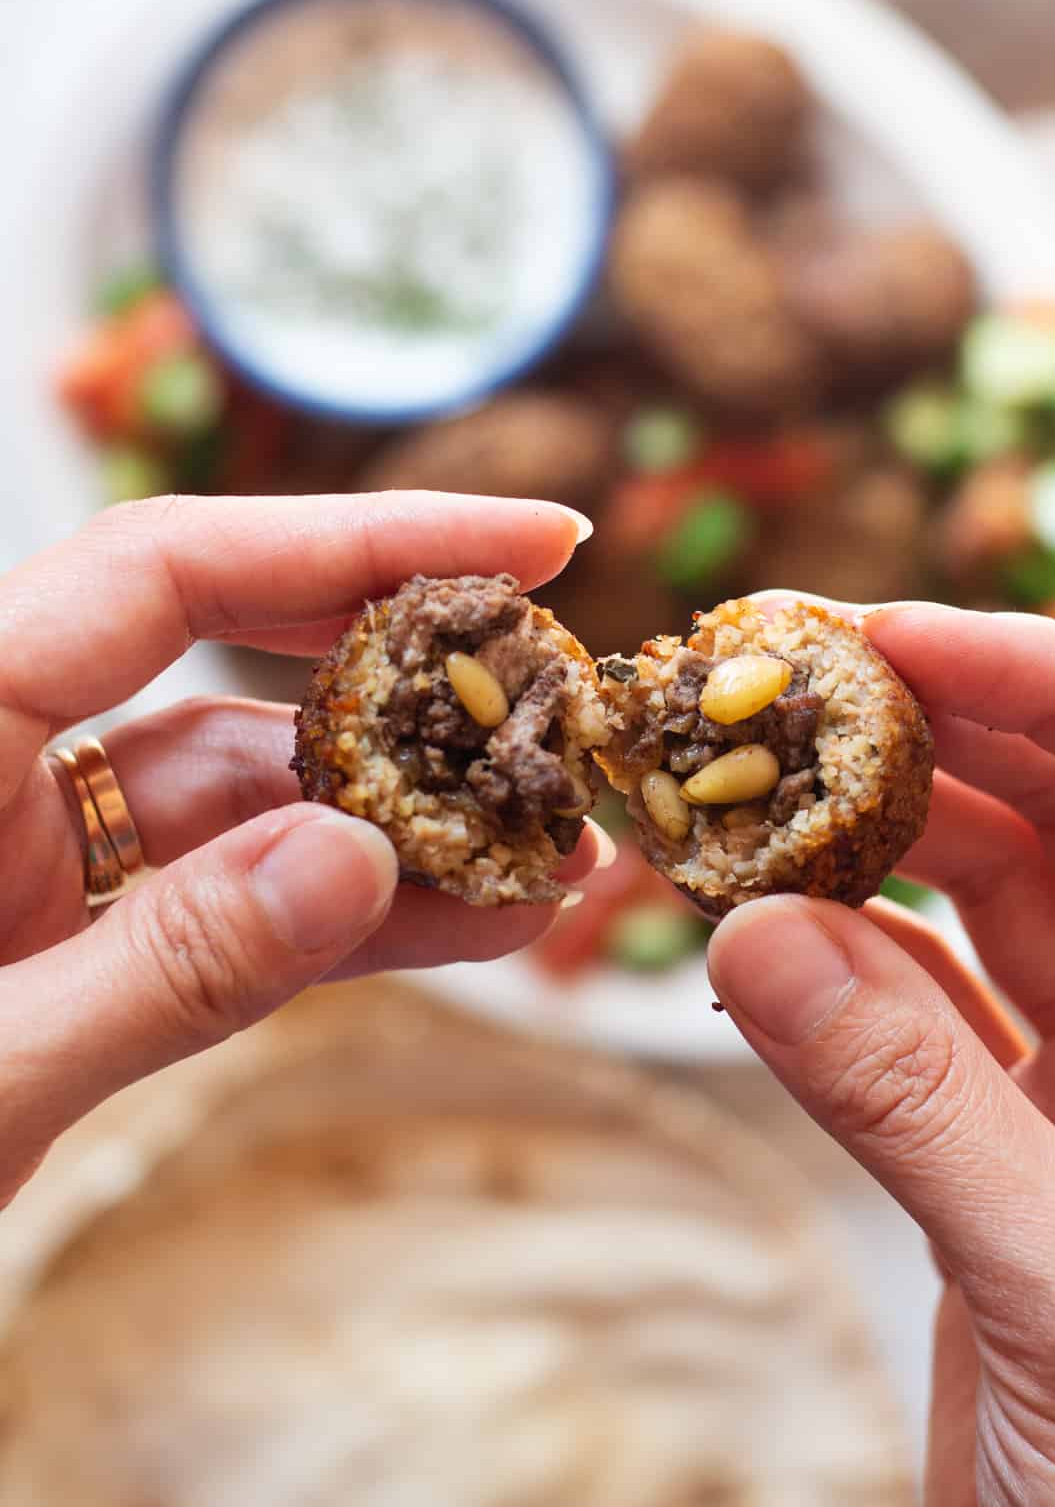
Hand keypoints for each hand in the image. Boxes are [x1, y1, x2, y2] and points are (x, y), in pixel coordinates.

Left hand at [0, 491, 601, 1208]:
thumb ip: (162, 969)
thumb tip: (356, 860)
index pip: (166, 570)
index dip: (356, 537)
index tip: (522, 538)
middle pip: (226, 660)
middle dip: (401, 678)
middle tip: (551, 690)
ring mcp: (32, 857)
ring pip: (247, 800)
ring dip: (397, 826)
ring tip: (541, 853)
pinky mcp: (68, 942)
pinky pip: (228, 901)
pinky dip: (339, 912)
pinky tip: (460, 922)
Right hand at [709, 602, 1054, 1506]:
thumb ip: (914, 1105)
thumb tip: (754, 932)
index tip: (898, 633)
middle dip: (937, 739)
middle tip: (784, 689)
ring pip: (996, 901)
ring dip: (871, 848)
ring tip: (744, 800)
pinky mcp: (1038, 1150)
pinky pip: (937, 1013)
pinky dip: (848, 968)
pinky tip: (764, 938)